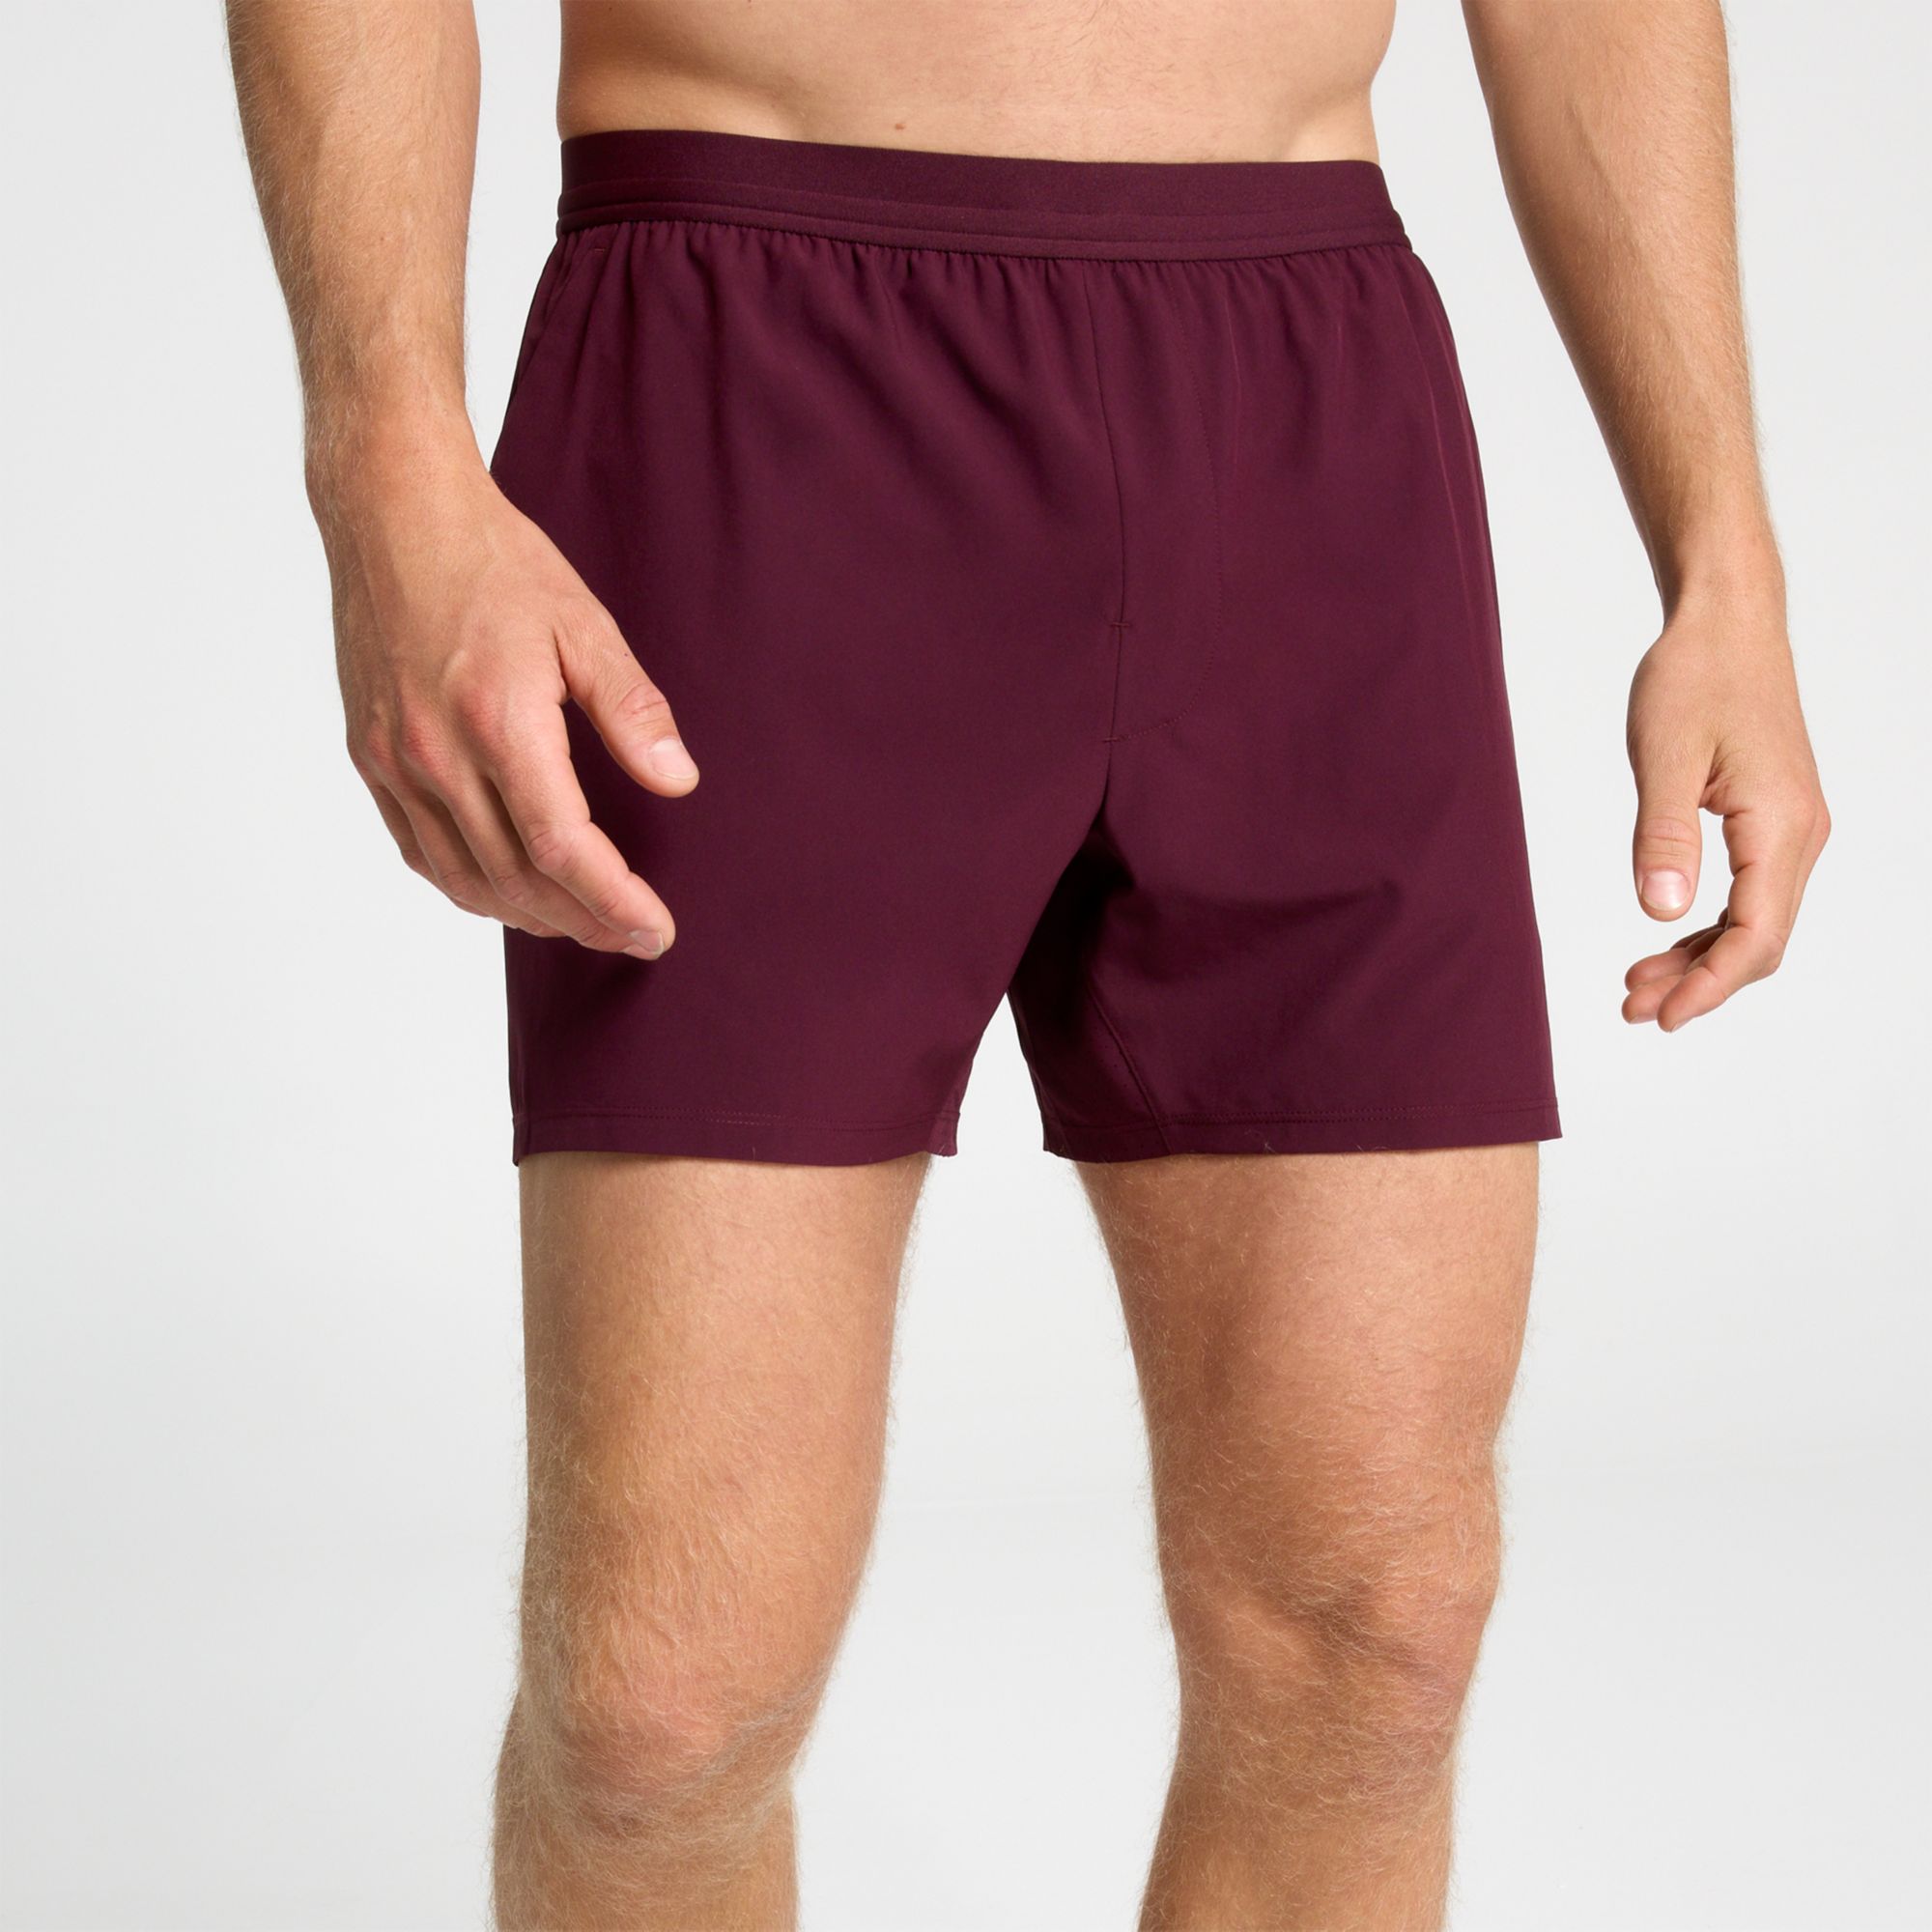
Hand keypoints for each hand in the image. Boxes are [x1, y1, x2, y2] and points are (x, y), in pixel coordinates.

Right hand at [317, 444, 694, 957]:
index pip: (564, 849)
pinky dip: (472, 888)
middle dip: (584, 922)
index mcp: (499, 722)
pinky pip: (422, 853)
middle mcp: (438, 753)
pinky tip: (513, 892)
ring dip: (531, 917)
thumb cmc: (492, 561)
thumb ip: (633, 711)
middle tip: (634, 937)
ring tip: (584, 924)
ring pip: (466, 879)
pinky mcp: (373, 758)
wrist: (392, 514)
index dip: (614, 903)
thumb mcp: (584, 625)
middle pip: (518, 879)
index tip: (656, 932)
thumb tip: (679, 782)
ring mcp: (396, 761)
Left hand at [1622, 598, 1827, 1029]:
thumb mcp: (1665, 756)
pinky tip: (1665, 940)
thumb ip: (1664, 836)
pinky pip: (1750, 894)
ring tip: (1636, 984)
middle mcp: (1800, 834)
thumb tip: (1658, 911)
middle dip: (1700, 982)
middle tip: (1631, 1009)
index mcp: (1780, 824)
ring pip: (1755, 922)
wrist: (1727, 625)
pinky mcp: (1773, 821)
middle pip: (1760, 940)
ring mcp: (1792, 829)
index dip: (1710, 984)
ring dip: (1700, 959)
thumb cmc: (1695, 677)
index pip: (1756, 934)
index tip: (1661, 1017)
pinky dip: (1708, 926)